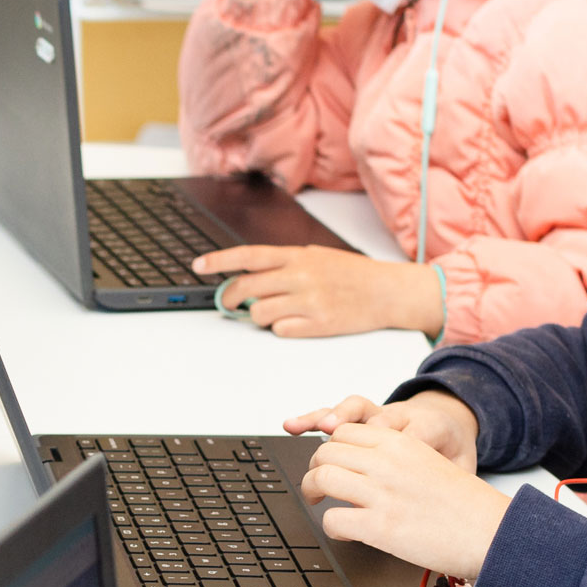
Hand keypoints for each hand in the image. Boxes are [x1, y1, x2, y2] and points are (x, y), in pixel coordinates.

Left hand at [194, 244, 441, 338]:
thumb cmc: (352, 274)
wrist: (388, 291)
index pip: (248, 256)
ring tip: (272, 313)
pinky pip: (281, 330)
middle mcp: (300, 276)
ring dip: (258, 316)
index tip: (199, 266)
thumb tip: (250, 275)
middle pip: (246, 288)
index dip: (219, 261)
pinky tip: (293, 322)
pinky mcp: (318, 324)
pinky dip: (281, 328)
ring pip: (260, 313)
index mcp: (297, 256)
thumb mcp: (316, 256)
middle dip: (229, 299)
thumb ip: (284, 264)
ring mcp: (309, 301)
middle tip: (228, 305)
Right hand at [284, 389, 478, 466]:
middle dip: (362, 438)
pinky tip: (293, 426)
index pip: (417, 430)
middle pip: (379, 418)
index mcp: (432, 427)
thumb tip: (455, 492)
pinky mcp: (361, 417)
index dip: (404, 446)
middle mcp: (402, 417)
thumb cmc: (451, 451)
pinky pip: (334, 413)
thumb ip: (457, 477)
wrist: (448, 422)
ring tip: (318, 428)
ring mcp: (378, 414)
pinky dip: (313, 418)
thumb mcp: (464, 467)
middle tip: (348, 465)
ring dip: (334, 417)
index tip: (390, 473)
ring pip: (353, 410)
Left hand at [300, 419, 511, 578]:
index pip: (345, 432)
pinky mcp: (379, 527)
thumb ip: (395, 459)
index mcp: (401, 443)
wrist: (492, 531)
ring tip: (319, 504)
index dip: (332, 449)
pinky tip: (346, 530)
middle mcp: (387, 462)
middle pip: (326, 452)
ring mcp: (381, 493)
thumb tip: (363, 467)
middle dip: (314, 469)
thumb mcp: (428, 463)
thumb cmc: (465, 504)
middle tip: (318, 485)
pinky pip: (333, 519)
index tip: (332, 463)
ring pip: (321, 478)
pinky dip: (332, 526)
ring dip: (312, 492)